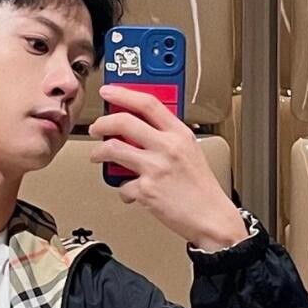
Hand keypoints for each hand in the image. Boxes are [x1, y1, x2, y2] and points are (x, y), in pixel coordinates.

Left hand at [88, 84, 250, 247]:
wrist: (211, 217)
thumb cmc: (201, 188)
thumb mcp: (190, 151)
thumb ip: (167, 137)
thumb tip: (138, 128)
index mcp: (179, 134)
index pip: (148, 103)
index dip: (123, 93)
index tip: (108, 91)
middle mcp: (167, 147)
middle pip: (124, 121)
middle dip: (102, 123)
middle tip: (96, 128)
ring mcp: (156, 168)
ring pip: (113, 149)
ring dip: (98, 152)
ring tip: (98, 155)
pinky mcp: (147, 190)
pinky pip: (122, 185)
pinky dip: (123, 190)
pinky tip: (130, 192)